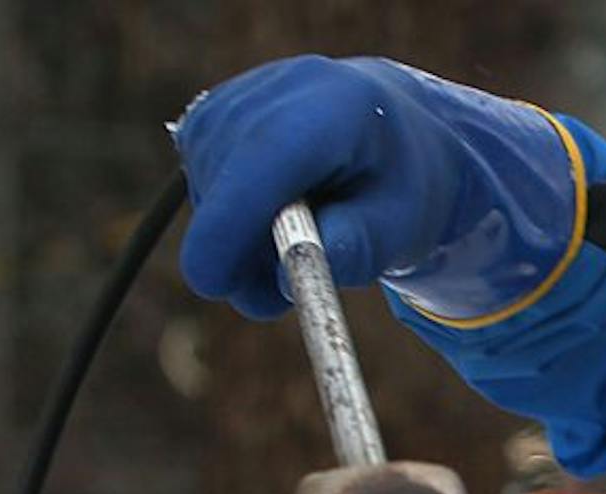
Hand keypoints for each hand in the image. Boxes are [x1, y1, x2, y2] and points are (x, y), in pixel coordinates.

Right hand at [174, 55, 467, 319]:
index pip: (262, 159)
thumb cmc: (397, 184)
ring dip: (242, 242)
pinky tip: (276, 209)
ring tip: (301, 234)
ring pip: (206, 197)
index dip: (228, 221)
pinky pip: (201, 192)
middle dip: (243, 256)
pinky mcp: (207, 116)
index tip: (211, 284)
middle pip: (225, 185)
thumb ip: (355, 250)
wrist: (389, 132)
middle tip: (288, 292)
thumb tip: (284, 279)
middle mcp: (279, 88)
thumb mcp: (403, 227)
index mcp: (336, 106)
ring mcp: (234, 97)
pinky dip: (231, 221)